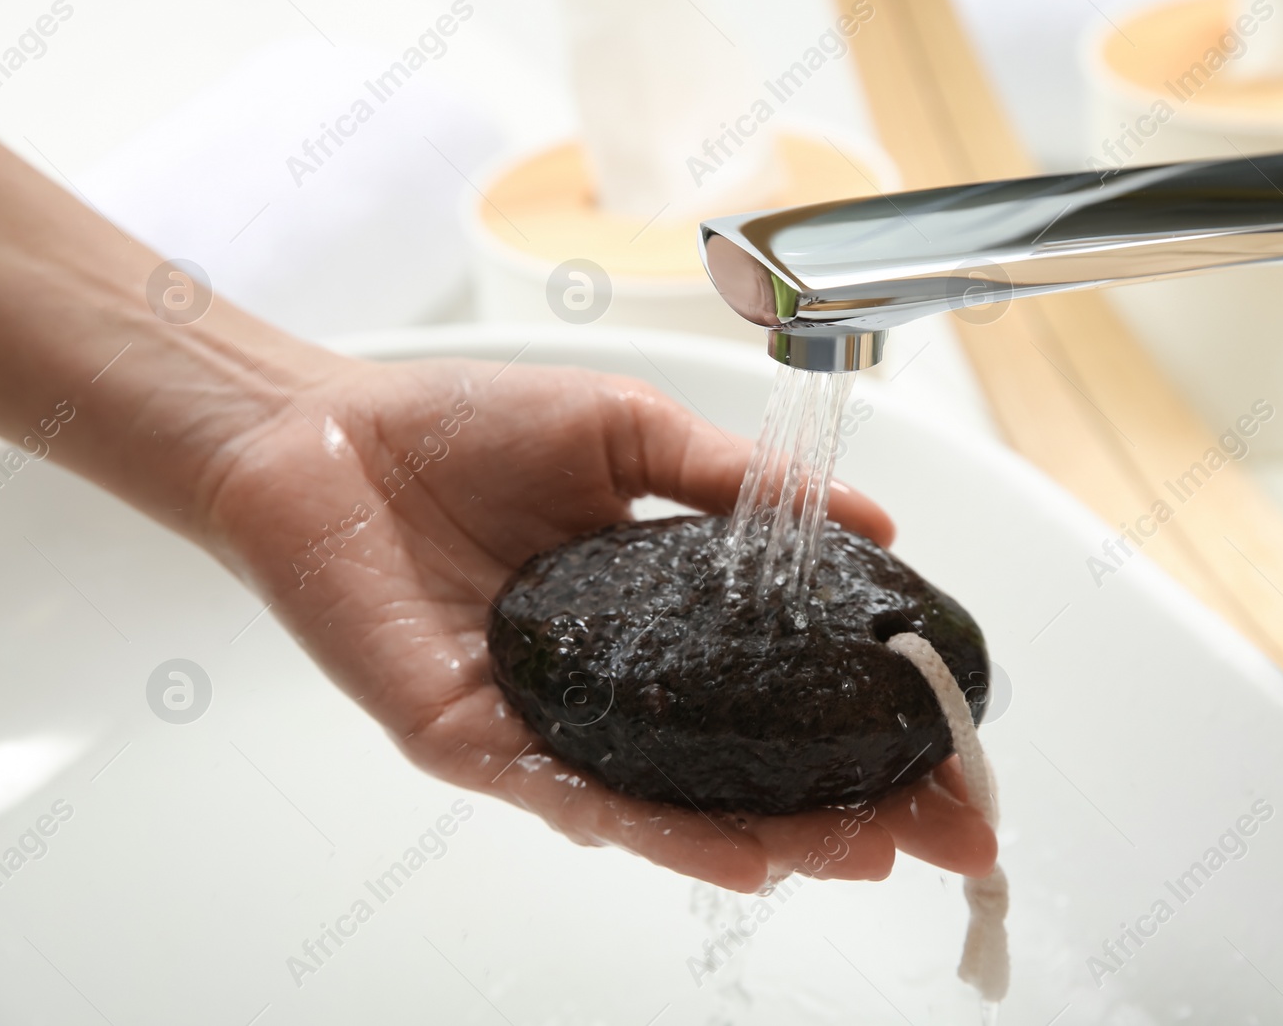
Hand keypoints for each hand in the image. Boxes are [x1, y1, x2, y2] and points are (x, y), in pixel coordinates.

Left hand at [201, 355, 998, 891]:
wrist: (325, 435)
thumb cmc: (465, 425)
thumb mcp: (629, 432)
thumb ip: (737, 481)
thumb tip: (873, 515)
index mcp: (658, 617)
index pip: (782, 683)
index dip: (871, 717)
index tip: (957, 739)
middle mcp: (617, 687)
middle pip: (750, 767)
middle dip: (855, 806)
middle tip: (946, 834)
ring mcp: (552, 724)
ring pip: (679, 806)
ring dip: (783, 838)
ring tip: (870, 856)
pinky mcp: (480, 743)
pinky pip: (579, 798)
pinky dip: (662, 834)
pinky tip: (744, 858)